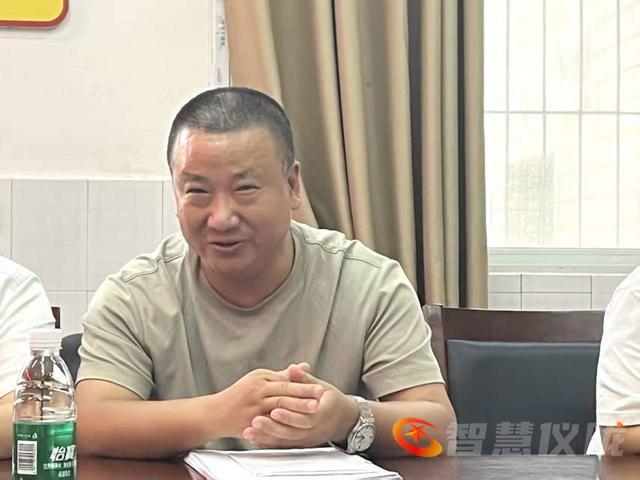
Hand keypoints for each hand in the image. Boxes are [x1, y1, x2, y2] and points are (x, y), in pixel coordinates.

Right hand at [215, 367, 323, 437]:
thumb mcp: (259, 380)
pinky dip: (284, 422)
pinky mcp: (250, 419)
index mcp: (260, 377)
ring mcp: (253, 404)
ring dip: (298, 406)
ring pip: (279, 404)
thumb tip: (304, 366)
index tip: (319, 387)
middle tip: (320, 396)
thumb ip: (283, 375)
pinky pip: (270, 421)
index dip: (303, 384)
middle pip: (285, 390)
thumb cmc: (240, 395)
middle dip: (304, 393)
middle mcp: (257, 389)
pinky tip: (297, 425)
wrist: (215, 413)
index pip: (285, 380)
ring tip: (314, 409)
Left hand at [242, 365, 358, 447]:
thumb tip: (293, 368)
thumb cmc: (330, 399)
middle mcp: (315, 429)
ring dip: (266, 437)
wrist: (342, 419)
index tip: (274, 410)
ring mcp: (307, 439)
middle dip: (272, 427)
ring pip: (286, 441)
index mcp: (322, 413)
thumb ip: (304, 379)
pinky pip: (283, 446)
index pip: (306, 417)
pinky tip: (255, 439)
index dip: (290, 415)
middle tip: (255, 421)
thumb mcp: (321, 387)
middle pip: (293, 431)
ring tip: (249, 431)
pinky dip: (268, 443)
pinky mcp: (300, 444)